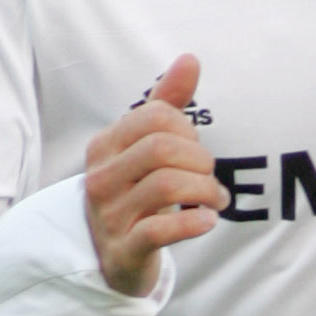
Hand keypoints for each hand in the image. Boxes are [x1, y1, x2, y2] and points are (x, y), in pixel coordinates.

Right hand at [84, 54, 219, 295]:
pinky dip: (194, 222)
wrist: (112, 256)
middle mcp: (100, 178)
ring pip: (167, 186)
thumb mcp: (144, 146)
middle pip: (162, 149)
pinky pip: (161, 230)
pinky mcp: (124, 250)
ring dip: (205, 191)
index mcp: (104, 146)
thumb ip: (166, 104)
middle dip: (200, 160)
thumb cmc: (134, 191)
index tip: (196, 149)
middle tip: (209, 176)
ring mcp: (109, 216)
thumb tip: (190, 59)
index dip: (187, 129)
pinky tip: (208, 220)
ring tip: (215, 200)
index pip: (155, 117)